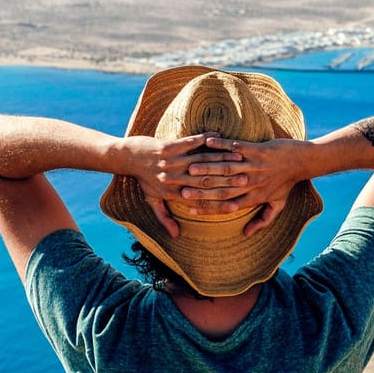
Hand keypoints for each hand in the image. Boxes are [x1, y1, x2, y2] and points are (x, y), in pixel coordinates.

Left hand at [121, 132, 242, 237]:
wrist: (127, 157)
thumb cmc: (142, 180)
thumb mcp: (152, 200)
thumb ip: (165, 218)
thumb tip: (176, 236)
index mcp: (172, 194)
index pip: (201, 200)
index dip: (220, 202)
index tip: (239, 204)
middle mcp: (173, 179)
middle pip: (205, 181)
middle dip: (227, 180)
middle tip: (246, 179)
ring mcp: (170, 162)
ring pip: (201, 161)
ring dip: (221, 158)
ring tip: (239, 158)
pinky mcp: (167, 147)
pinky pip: (190, 142)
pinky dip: (204, 139)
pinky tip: (218, 136)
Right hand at [182, 137, 312, 236]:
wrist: (302, 161)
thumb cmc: (287, 183)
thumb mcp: (277, 204)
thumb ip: (262, 220)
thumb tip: (246, 234)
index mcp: (254, 197)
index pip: (226, 204)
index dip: (207, 207)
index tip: (189, 207)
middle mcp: (253, 183)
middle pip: (223, 188)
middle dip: (202, 190)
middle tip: (182, 190)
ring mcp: (255, 166)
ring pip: (226, 169)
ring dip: (207, 167)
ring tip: (190, 168)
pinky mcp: (258, 150)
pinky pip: (236, 148)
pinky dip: (222, 145)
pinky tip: (207, 142)